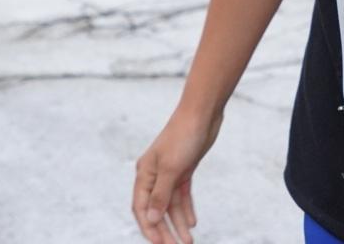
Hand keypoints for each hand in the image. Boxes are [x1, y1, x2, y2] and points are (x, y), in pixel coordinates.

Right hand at [133, 109, 222, 243]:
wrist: (202, 113)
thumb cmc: (183, 136)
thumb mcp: (172, 169)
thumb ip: (160, 195)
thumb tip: (150, 218)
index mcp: (144, 174)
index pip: (141, 208)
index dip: (149, 228)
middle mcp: (154, 175)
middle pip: (156, 209)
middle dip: (165, 230)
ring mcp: (170, 173)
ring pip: (171, 205)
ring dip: (178, 223)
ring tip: (188, 241)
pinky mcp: (184, 170)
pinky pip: (182, 195)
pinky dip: (186, 209)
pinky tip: (192, 223)